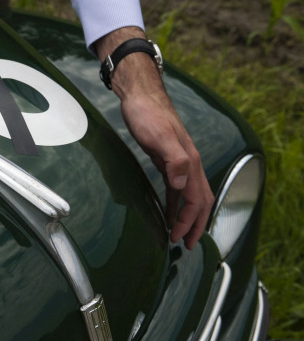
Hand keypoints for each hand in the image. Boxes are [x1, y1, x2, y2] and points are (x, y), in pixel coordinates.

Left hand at [95, 28, 213, 248]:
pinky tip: (166, 210)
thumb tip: (181, 185)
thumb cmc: (148, 114)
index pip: (196, 201)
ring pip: (189, 196)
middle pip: (199, 202)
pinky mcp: (166, 159)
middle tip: (186, 246)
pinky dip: (174, 202)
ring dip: (185, 216)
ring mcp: (178, 161)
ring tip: (178, 235)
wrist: (140, 95)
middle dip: (194, 226)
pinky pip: (175, 187)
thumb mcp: (159, 136)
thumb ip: (174, 160)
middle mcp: (188, 164)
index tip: (178, 239)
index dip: (189, 222)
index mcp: (190, 162)